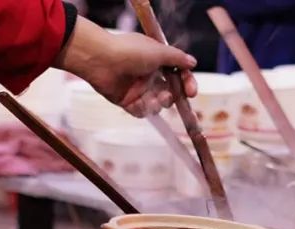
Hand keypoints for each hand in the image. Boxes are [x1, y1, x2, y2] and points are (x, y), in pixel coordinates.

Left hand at [54, 18, 197, 117]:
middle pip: (170, 92)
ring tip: (153, 100)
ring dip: (158, 104)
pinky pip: (140, 111)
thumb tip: (193, 62)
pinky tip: (137, 103)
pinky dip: (142, 109)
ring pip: (157, 104)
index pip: (179, 75)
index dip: (187, 84)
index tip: (191, 92)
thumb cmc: (130, 52)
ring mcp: (138, 89)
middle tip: (167, 96)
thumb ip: (177, 58)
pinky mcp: (127, 101)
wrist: (101, 60)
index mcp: (158, 62)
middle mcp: (149, 75)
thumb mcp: (159, 51)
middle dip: (172, 97)